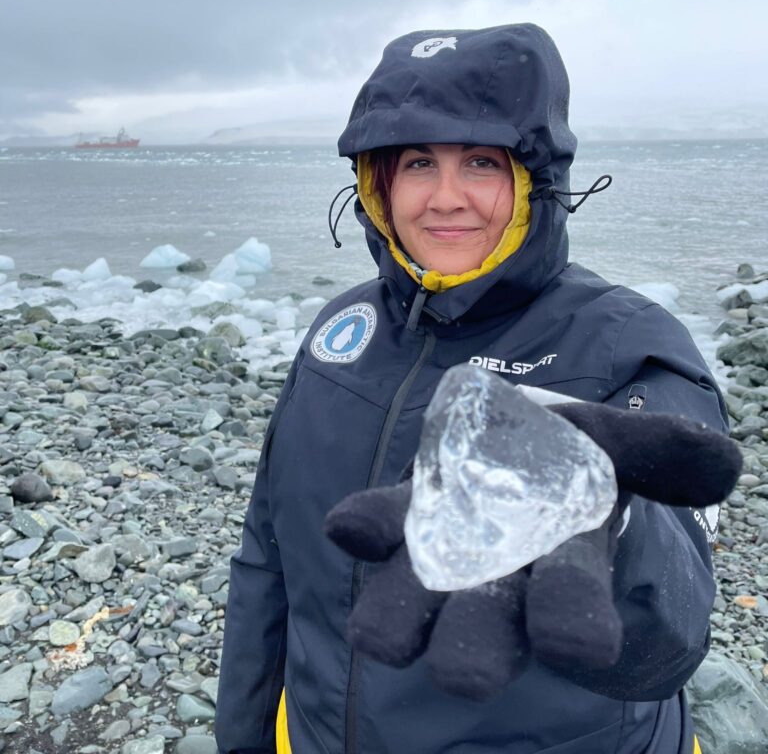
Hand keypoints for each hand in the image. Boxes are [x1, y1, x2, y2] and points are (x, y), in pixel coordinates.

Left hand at [325, 391, 740, 700]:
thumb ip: (662, 454)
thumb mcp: (621, 445)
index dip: (573, 623)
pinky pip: (381, 525)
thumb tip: (725, 463)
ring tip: (379, 637)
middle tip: (466, 673)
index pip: (571, 611)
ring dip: (400, 617)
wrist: (519, 445)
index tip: (576, 642)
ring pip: (420, 601)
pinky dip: (366, 526)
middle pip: (488, 628)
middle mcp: (501, 580)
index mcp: (565, 569)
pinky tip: (350, 526)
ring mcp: (443, 554)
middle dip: (478, 650)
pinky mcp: (402, 517)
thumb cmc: (578, 458)